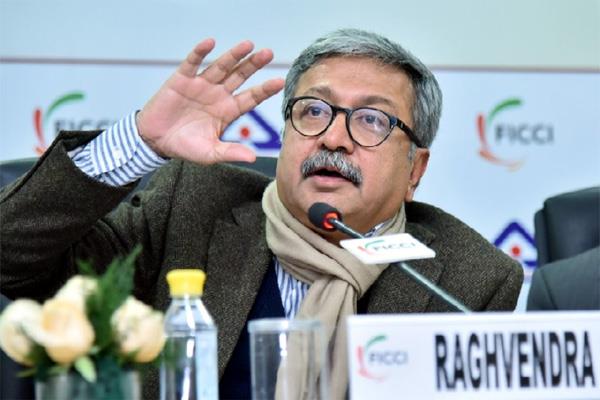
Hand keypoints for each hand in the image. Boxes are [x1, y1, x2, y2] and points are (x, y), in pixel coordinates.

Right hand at [137, 39, 283, 163]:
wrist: (157, 141)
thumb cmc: (186, 146)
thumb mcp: (210, 153)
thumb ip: (230, 152)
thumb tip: (252, 158)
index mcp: (228, 111)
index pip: (251, 97)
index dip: (265, 90)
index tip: (280, 81)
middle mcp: (218, 95)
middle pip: (240, 76)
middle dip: (253, 65)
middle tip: (268, 53)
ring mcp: (201, 85)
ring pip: (221, 66)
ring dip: (233, 55)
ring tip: (248, 44)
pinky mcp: (182, 80)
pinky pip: (192, 63)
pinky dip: (200, 53)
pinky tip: (210, 43)